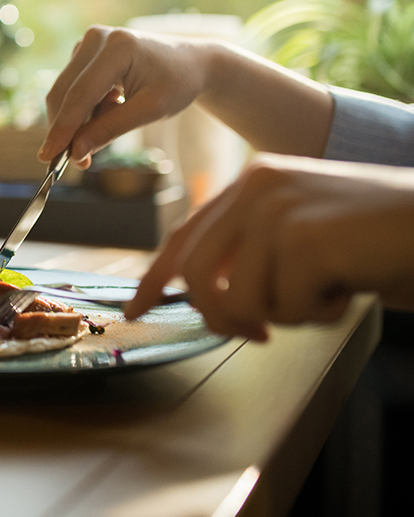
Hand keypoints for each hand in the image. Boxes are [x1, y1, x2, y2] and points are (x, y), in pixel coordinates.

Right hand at [40, 25, 216, 166]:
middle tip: (78, 162)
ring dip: (79, 120)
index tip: (48, 157)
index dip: (63, 128)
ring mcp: (87, 44)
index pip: (80, 94)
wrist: (190, 62)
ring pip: (64, 94)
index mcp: (117, 47)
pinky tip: (112, 106)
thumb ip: (110, 130)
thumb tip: (75, 153)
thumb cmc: (177, 83)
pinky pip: (72, 90)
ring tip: (116, 117)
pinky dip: (84, 109)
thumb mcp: (151, 110)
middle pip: (64, 93)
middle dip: (66, 130)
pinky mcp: (83, 53)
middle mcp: (96, 39)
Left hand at [126, 154, 413, 339]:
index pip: (185, 236)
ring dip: (285, 314)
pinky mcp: (303, 239)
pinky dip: (319, 314)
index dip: (156, 277)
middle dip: (221, 317)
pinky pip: (286, 308)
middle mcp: (256, 188)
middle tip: (260, 333)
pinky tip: (349, 284)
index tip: (136, 308)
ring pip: (237, 299)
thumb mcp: (305, 236)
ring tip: (326, 289)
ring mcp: (277, 210)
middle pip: (196, 275)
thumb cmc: (380, 239)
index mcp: (253, 183)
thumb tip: (204, 298)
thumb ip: (254, 254)